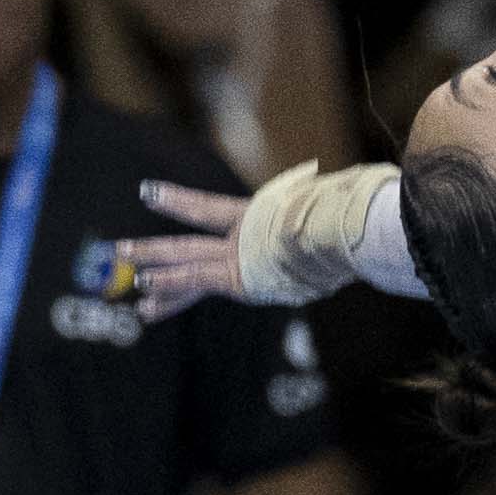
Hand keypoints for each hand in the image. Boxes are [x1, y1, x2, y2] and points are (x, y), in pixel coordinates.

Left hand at [119, 161, 390, 308]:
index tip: (148, 193)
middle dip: (155, 248)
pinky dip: (169, 291)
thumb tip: (377, 200)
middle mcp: (243, 235)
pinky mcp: (238, 275)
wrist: (341, 224)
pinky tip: (144, 300)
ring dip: (150, 266)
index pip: (212, 208)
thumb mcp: (344, 207)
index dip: (179, 201)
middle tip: (118, 250)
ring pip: (184, 261)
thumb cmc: (352, 215)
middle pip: (190, 240)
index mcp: (262, 216)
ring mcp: (238, 254)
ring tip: (118, 270)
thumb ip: (345, 205)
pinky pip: (197, 285)